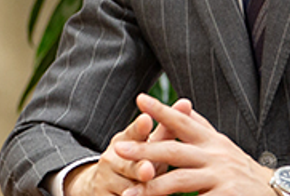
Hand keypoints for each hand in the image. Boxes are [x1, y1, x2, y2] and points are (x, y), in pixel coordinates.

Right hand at [63, 98, 192, 195]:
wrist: (103, 185)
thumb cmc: (138, 161)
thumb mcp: (150, 145)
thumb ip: (167, 127)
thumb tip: (186, 102)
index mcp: (123, 141)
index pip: (131, 134)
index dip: (138, 128)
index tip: (146, 120)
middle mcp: (111, 159)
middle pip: (128, 165)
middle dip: (138, 168)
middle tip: (148, 170)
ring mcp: (105, 181)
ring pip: (126, 190)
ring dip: (137, 193)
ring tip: (147, 185)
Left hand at [112, 94, 275, 195]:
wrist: (276, 195)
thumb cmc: (243, 171)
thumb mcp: (224, 146)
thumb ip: (202, 129)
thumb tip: (185, 106)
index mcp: (212, 141)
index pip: (183, 122)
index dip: (161, 110)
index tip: (139, 99)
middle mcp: (216, 156)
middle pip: (175, 150)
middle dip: (145, 149)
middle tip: (119, 150)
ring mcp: (221, 177)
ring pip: (179, 180)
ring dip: (151, 188)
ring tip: (128, 194)